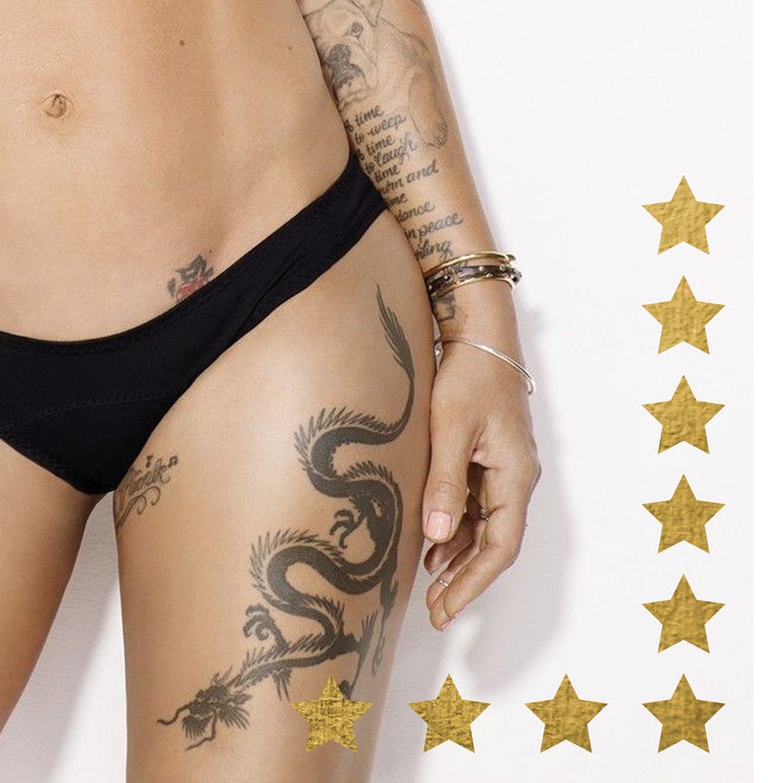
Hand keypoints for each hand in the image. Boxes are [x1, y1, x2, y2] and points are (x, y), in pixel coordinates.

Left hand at [420, 337, 539, 629]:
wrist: (479, 335)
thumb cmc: (469, 376)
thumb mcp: (452, 429)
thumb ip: (445, 482)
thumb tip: (437, 538)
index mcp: (515, 476)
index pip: (501, 546)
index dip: (473, 581)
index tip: (446, 607)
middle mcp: (515, 478)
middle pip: (494, 543)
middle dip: (465, 579)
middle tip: (435, 610)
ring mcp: (502, 469)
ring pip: (483, 527)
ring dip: (458, 556)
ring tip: (429, 584)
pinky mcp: (486, 458)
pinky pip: (474, 505)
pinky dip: (455, 527)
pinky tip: (432, 542)